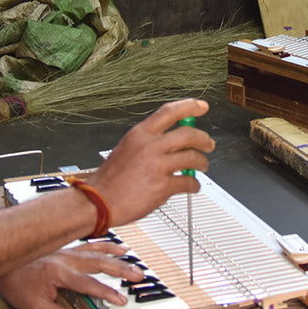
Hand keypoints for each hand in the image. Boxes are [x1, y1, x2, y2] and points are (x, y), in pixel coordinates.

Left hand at [0, 242, 145, 308]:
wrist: (2, 262)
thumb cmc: (16, 284)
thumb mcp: (36, 307)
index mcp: (60, 273)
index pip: (90, 284)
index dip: (107, 292)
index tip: (122, 299)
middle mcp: (66, 259)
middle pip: (99, 263)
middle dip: (121, 270)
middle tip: (138, 276)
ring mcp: (66, 252)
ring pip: (96, 251)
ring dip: (115, 255)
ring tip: (132, 259)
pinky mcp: (65, 250)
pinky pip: (89, 245)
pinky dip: (103, 245)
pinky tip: (114, 246)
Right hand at [86, 98, 214, 227]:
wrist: (99, 202)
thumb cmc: (111, 179)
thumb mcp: (127, 148)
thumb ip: (150, 141)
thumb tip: (175, 139)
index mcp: (140, 134)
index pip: (169, 111)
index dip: (189, 106)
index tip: (202, 107)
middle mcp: (149, 146)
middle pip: (188, 134)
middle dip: (204, 139)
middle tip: (209, 144)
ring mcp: (157, 166)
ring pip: (192, 158)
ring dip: (202, 163)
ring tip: (202, 166)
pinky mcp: (162, 186)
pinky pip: (188, 182)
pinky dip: (194, 185)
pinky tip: (192, 186)